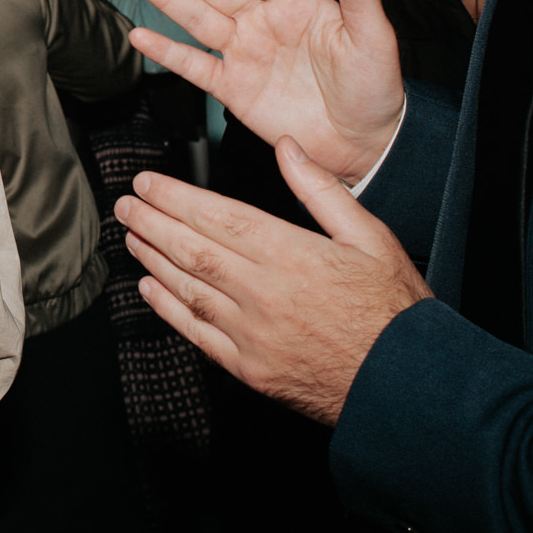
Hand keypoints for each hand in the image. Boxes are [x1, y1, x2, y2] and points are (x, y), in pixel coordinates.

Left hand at [115, 137, 431, 424]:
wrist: (407, 385)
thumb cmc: (394, 311)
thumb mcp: (371, 237)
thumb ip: (322, 190)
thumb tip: (288, 148)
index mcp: (293, 257)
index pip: (218, 217)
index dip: (175, 198)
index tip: (149, 183)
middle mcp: (265, 294)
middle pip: (192, 249)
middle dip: (152, 222)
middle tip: (126, 204)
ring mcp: (253, 334)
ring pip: (188, 288)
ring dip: (153, 259)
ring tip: (132, 236)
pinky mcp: (250, 369)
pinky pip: (198, 334)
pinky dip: (169, 309)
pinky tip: (151, 289)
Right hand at [126, 0, 403, 181]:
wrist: (366, 145)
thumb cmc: (376, 89)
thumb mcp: (373, 36)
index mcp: (295, 2)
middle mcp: (264, 22)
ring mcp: (245, 54)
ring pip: (198, 19)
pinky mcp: (233, 89)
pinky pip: (194, 66)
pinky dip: (167, 52)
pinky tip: (141, 37)